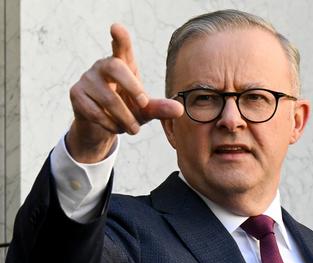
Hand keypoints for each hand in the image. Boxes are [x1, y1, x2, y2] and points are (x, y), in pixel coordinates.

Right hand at [67, 23, 183, 162]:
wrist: (102, 127)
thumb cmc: (127, 111)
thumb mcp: (145, 110)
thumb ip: (160, 108)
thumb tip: (180, 109)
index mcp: (123, 64)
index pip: (121, 47)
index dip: (120, 38)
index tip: (116, 27)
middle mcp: (103, 67)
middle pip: (115, 66)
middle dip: (132, 86)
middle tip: (144, 104)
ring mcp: (87, 79)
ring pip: (108, 97)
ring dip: (124, 117)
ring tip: (134, 129)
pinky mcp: (76, 94)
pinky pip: (95, 111)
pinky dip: (110, 124)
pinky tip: (116, 128)